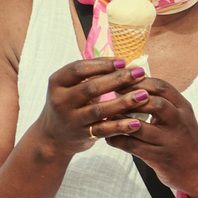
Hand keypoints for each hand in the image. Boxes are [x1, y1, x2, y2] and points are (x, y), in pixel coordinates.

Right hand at [34, 56, 149, 157]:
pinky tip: (136, 123)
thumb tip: (122, 62)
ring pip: (99, 110)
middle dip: (118, 79)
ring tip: (143, 95)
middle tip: (139, 73)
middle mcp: (61, 101)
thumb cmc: (70, 104)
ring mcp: (72, 119)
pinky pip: (104, 130)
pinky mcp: (83, 135)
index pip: (78, 69)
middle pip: (91, 87)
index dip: (101, 64)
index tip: (123, 61)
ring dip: (123, 102)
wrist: (54, 136)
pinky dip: (120, 126)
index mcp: (57, 83)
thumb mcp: (71, 86)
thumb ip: (92, 74)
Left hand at [99, 76, 197, 197]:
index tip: (122, 79)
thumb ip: (160, 102)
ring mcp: (170, 141)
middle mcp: (179, 123)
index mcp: (184, 108)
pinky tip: (110, 137)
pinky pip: (133, 147)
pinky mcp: (160, 158)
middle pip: (154, 103)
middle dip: (130, 98)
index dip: (139, 81)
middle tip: (113, 96)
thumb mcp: (178, 117)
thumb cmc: (183, 140)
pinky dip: (117, 140)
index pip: (161, 87)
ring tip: (108, 117)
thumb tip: (130, 84)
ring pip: (139, 127)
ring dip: (119, 121)